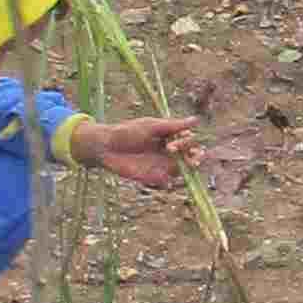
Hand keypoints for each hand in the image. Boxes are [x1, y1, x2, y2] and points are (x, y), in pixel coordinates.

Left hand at [65, 113, 197, 193]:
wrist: (106, 147)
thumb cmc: (127, 132)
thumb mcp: (151, 126)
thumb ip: (173, 126)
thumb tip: (196, 120)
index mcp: (169, 136)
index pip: (189, 139)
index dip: (188, 141)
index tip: (176, 142)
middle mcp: (169, 150)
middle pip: (191, 154)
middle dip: (196, 155)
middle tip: (193, 156)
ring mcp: (162, 164)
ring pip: (184, 169)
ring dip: (190, 168)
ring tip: (190, 166)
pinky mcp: (154, 177)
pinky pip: (169, 182)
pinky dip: (173, 181)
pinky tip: (168, 178)